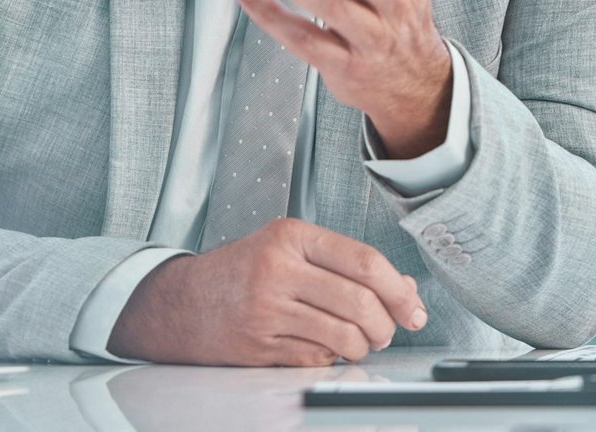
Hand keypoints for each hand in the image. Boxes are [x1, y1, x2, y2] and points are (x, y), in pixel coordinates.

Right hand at [106, 218, 426, 365]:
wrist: (182, 302)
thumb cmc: (241, 272)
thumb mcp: (291, 250)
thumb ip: (346, 264)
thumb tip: (405, 288)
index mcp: (291, 236)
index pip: (364, 261)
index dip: (399, 289)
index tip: (413, 307)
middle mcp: (278, 269)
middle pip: (360, 302)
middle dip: (386, 324)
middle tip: (387, 329)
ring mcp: (267, 309)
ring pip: (344, 336)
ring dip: (364, 346)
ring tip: (359, 341)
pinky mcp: (260, 345)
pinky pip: (318, 359)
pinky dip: (332, 359)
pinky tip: (323, 348)